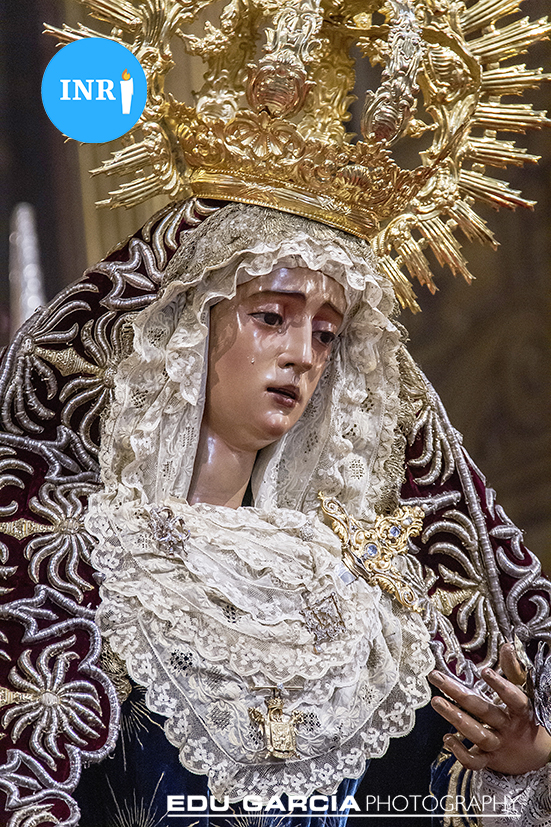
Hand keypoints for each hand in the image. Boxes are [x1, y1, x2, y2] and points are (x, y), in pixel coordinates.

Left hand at [429, 643, 550, 774]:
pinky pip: (475, 761)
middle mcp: (509, 728)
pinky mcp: (490, 760)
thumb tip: (507, 645)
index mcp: (521, 712)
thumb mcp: (525, 693)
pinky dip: (460, 753)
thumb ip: (514, 671)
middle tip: (437, 678)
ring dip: (455, 718)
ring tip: (436, 702)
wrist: (540, 755)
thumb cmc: (526, 717)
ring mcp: (499, 746)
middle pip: (484, 711)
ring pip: (477, 735)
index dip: (501, 686)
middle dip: (459, 694)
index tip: (485, 672)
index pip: (514, 699)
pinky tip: (446, 739)